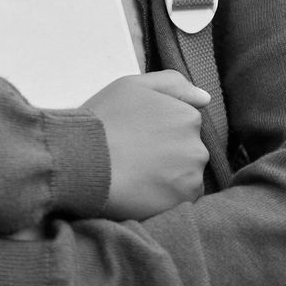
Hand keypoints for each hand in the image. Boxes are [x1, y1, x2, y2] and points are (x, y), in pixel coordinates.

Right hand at [83, 70, 209, 219]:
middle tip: (135, 160)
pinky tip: (142, 192)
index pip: (183, 128)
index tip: (138, 139)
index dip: (159, 134)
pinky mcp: (182, 201)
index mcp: (187, 117)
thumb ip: (172, 83)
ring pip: (186, 177)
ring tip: (137, 178)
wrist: (81, 160)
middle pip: (188, 153)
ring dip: (169, 178)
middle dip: (168, 156)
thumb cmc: (103, 120)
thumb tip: (205, 98)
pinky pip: (182, 200)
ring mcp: (192, 176)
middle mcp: (197, 146)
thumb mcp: (132, 86)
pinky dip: (167, 198)